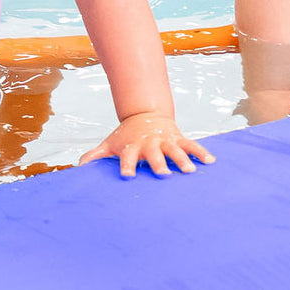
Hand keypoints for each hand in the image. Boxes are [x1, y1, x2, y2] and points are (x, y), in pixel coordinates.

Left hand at [78, 111, 215, 176]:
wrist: (145, 113)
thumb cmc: (126, 135)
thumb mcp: (111, 143)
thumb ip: (96, 155)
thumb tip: (79, 167)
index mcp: (132, 147)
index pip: (128, 157)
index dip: (126, 166)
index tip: (127, 176)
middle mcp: (150, 144)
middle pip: (154, 155)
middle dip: (159, 164)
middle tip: (163, 175)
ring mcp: (166, 140)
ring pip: (175, 150)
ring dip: (183, 160)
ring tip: (190, 171)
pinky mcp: (178, 138)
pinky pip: (192, 145)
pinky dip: (201, 152)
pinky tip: (210, 162)